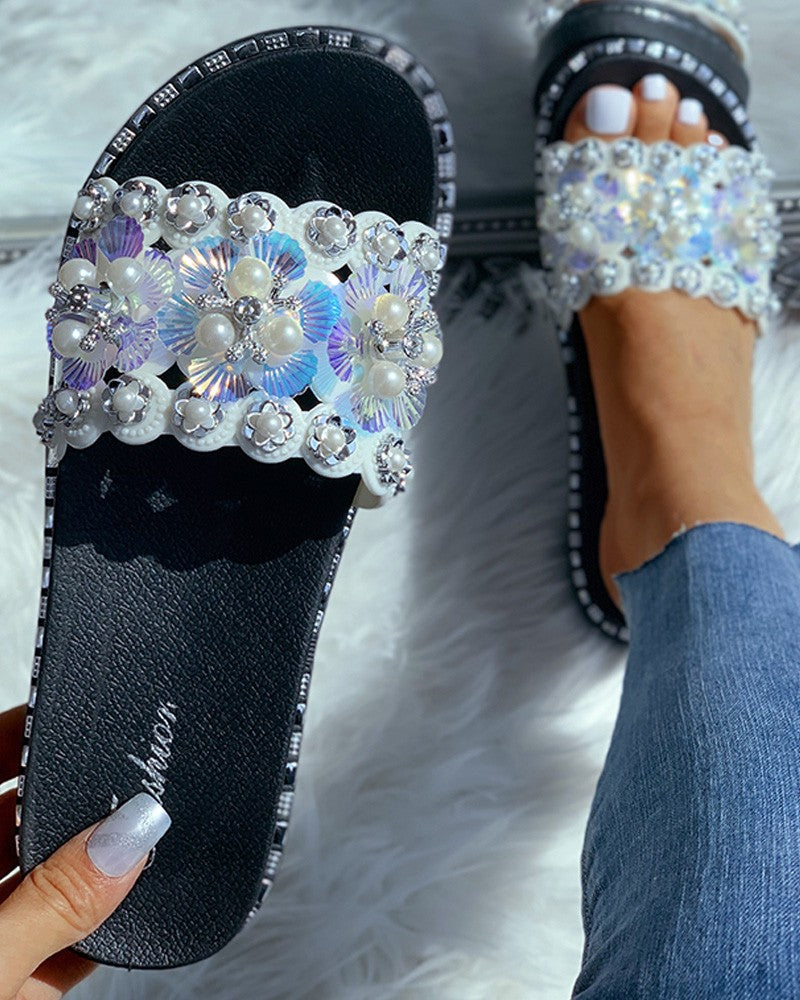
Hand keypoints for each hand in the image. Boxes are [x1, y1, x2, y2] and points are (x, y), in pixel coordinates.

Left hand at [0, 704, 169, 998]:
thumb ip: (55, 902)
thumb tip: (129, 837)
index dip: (27, 736)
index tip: (80, 712)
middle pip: (26, 822)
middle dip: (81, 804)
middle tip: (134, 781)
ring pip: (53, 882)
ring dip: (102, 870)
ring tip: (150, 842)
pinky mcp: (16, 987)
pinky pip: (66, 939)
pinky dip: (104, 926)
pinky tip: (138, 910)